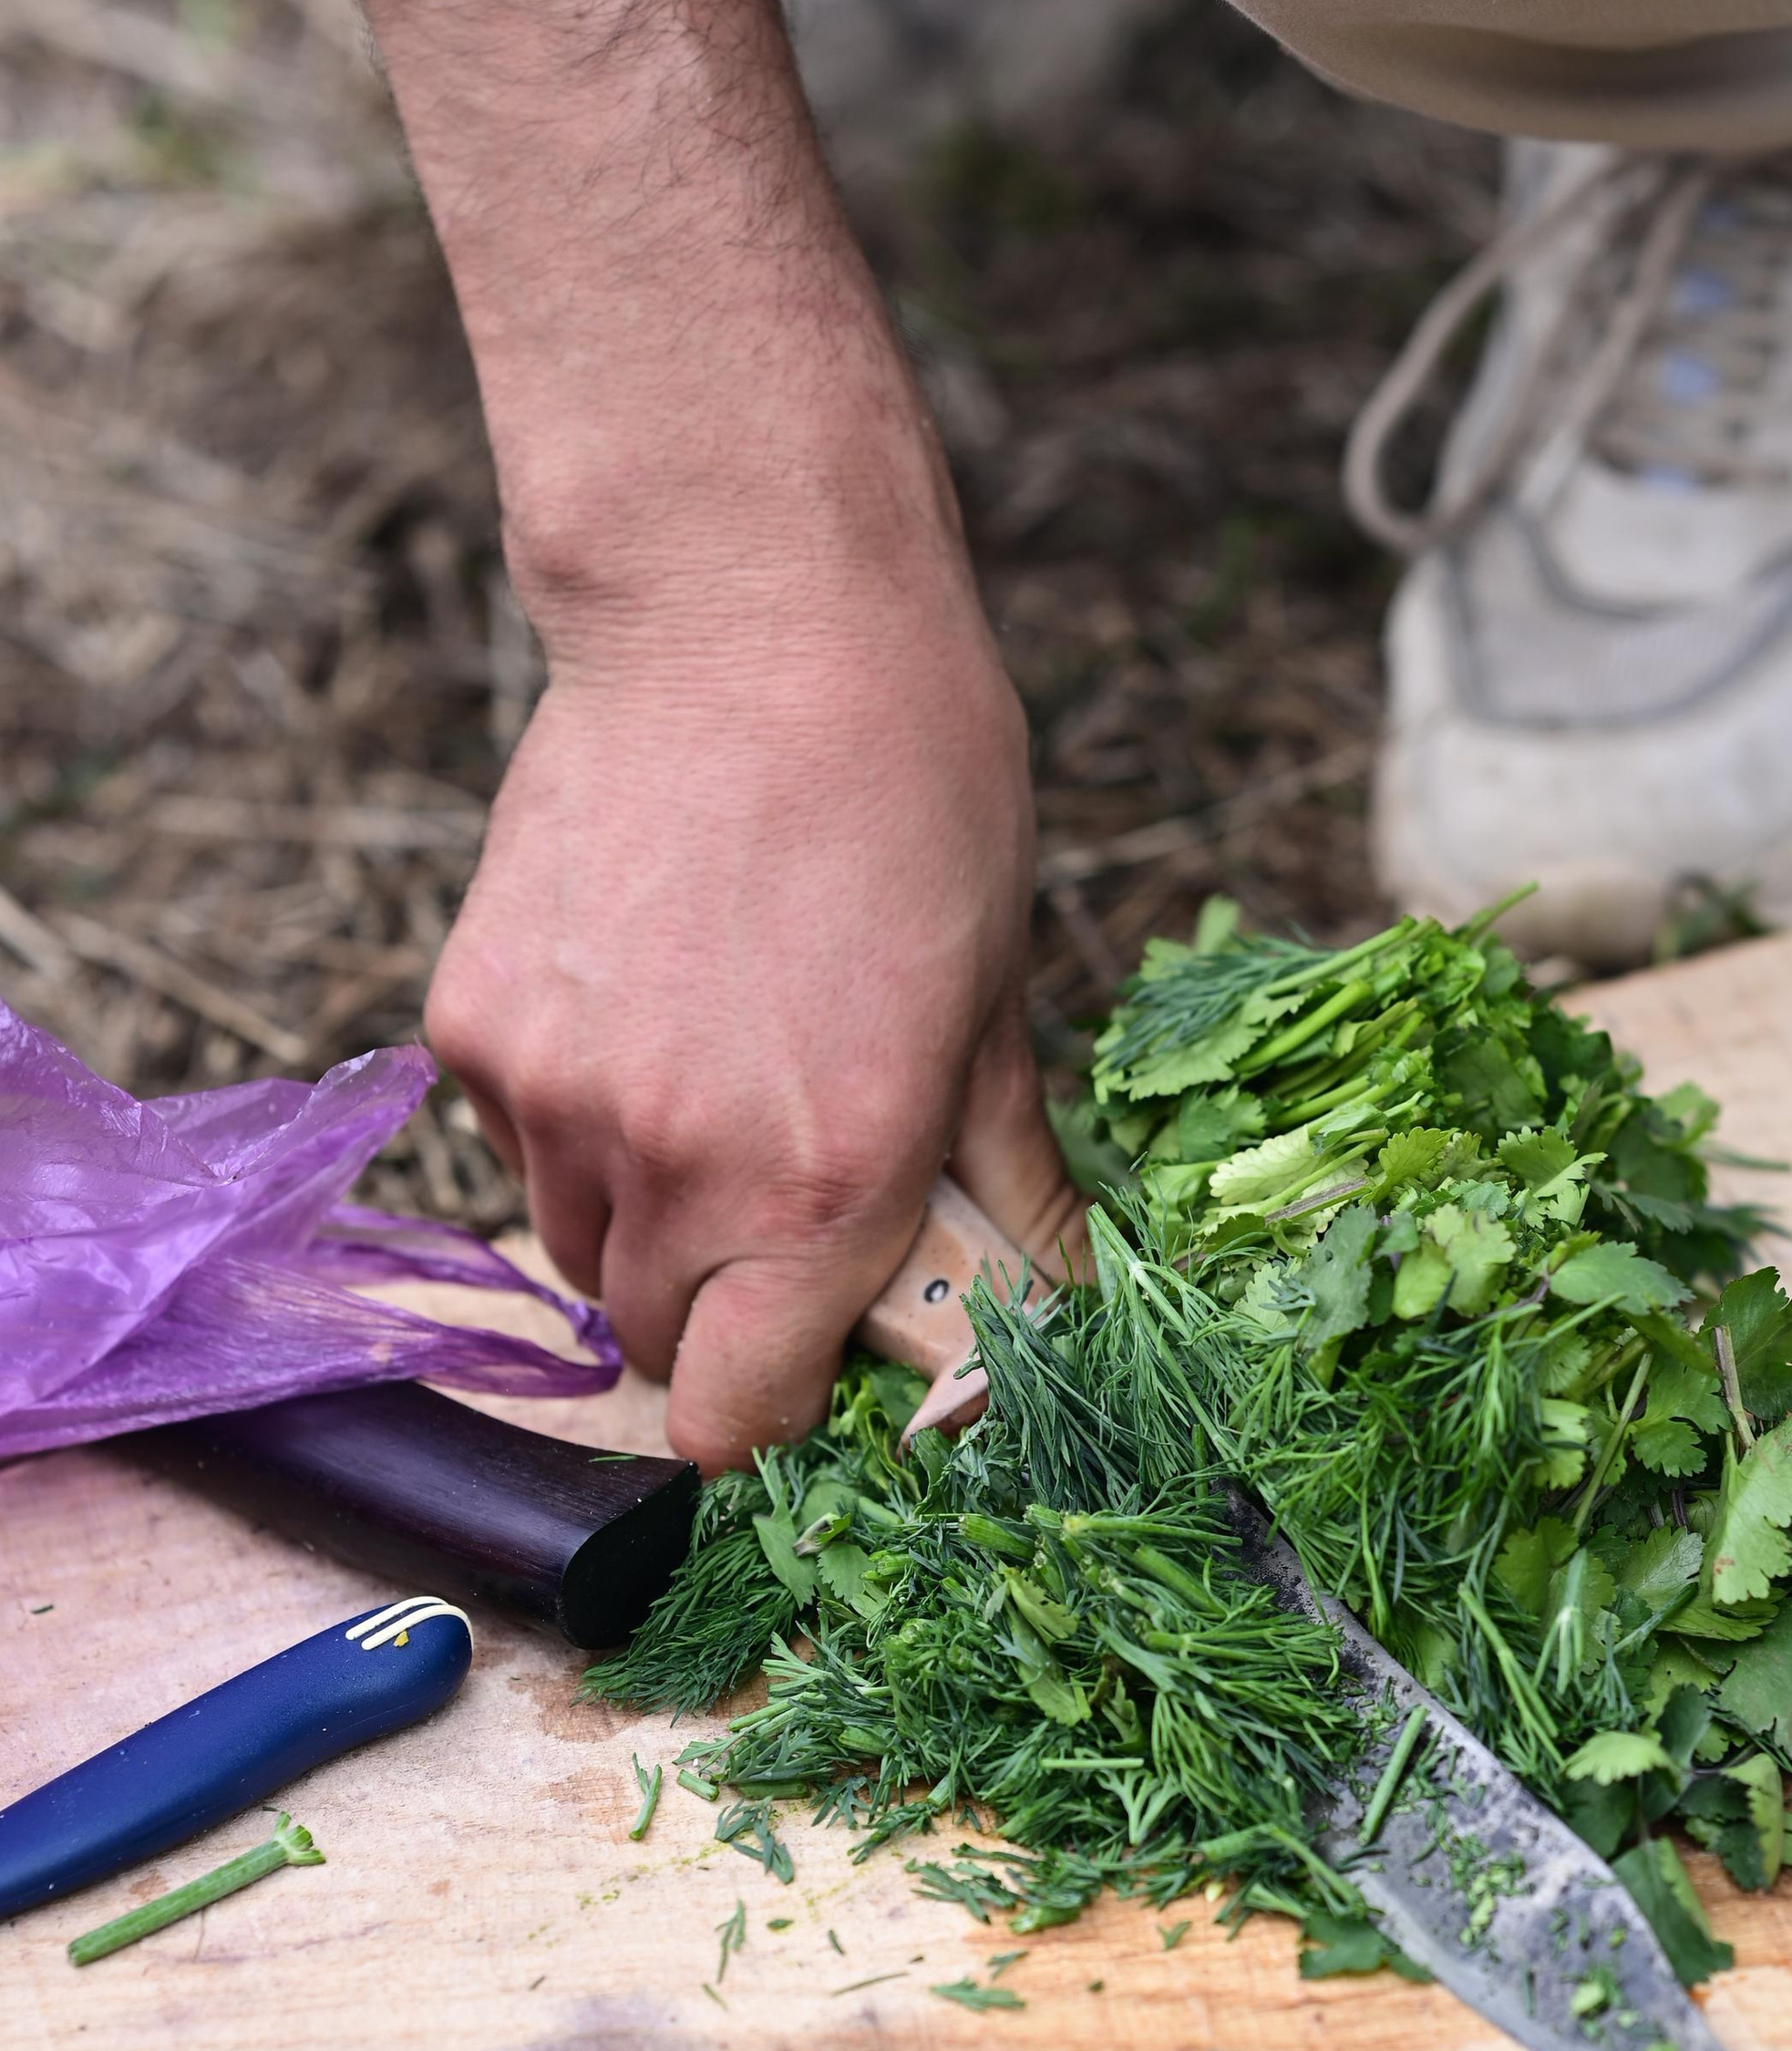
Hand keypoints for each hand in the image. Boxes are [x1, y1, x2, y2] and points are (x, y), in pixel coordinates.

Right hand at [427, 527, 1077, 1466]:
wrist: (753, 620)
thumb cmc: (913, 796)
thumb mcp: (995, 1006)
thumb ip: (1003, 1183)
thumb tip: (1049, 1297)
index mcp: (824, 1184)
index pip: (735, 1419)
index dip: (770, 1411)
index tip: (805, 1361)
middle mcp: (672, 1163)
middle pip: (651, 1341)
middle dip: (718, 1305)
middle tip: (785, 1197)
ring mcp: (554, 1093)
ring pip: (574, 1244)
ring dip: (643, 1216)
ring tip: (717, 1081)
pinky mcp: (471, 1019)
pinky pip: (517, 1139)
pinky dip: (575, 1118)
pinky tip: (646, 1007)